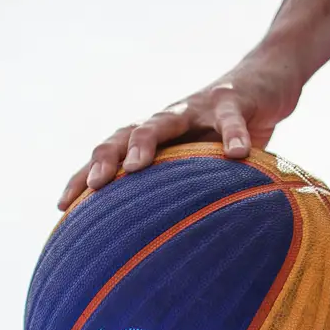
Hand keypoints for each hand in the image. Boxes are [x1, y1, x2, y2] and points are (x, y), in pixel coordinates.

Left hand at [57, 47, 307, 210]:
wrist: (267, 80)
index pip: (110, 156)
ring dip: (145, 142)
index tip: (62, 207)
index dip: (83, 178)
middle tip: (95, 187)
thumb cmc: (228, 134)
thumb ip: (181, 194)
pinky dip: (233, 135)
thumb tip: (163, 248)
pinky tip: (237, 154)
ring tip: (135, 168)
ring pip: (163, 120)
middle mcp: (167, 119)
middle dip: (105, 160)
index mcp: (155, 138)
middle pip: (125, 135)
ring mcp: (197, 106)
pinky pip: (231, 120)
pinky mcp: (233, 100)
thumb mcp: (202, 164)